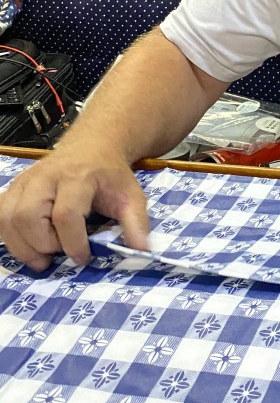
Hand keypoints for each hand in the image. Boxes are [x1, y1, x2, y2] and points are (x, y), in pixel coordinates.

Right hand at [0, 149, 149, 270]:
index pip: (65, 215)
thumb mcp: (132, 195)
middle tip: (60, 253)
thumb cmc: (111, 174)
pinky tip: (29, 243)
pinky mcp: (15, 187)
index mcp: (77, 177)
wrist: (94, 145)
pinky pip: (0, 214)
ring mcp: (26, 181)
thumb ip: (137, 223)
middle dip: (42, 244)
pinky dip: (10, 235)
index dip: (72, 243)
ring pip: (7, 217)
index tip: (83, 257)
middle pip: (27, 217)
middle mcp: (45, 177)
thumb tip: (142, 250)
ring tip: (43, 256)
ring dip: (22, 245)